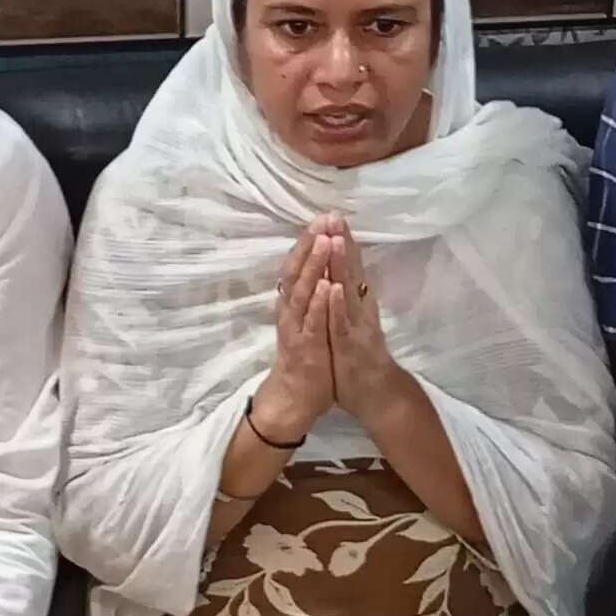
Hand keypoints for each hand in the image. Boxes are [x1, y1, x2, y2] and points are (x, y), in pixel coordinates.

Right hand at [253, 220, 341, 446]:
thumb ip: (308, 295)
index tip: (323, 216)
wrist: (294, 398)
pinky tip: (325, 285)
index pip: (298, 265)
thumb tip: (319, 268)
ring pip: (302, 291)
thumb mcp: (307, 320)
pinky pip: (310, 322)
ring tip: (324, 241)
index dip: (309, 241)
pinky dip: (317, 303)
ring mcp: (296, 327)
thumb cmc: (306, 356)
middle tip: (322, 218)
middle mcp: (290, 310)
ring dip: (313, 266)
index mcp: (293, 302)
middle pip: (297, 270)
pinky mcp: (305, 346)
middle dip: (310, 244)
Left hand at [315, 221, 413, 423]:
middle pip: (350, 270)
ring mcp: (357, 326)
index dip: (340, 241)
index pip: (348, 266)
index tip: (332, 215)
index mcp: (356, 303)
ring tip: (334, 238)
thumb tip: (343, 277)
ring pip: (347, 291)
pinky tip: (333, 286)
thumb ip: (350, 301)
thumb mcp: (352, 323)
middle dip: (341, 242)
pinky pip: (343, 323)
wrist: (378, 396)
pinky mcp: (352, 345)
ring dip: (341, 265)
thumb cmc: (361, 360)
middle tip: (335, 214)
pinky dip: (338, 305)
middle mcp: (359, 309)